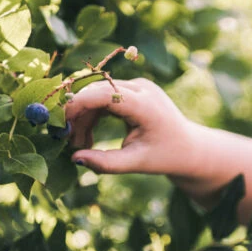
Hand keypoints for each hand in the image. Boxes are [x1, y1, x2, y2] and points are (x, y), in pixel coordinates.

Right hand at [65, 78, 197, 175]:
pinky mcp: (135, 91)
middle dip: (78, 115)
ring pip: (99, 94)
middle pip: (97, 92)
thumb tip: (75, 159)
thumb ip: (106, 163)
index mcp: (145, 105)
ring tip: (81, 145)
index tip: (62, 127)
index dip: (77, 106)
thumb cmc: (166, 156)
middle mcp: (142, 88)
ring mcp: (139, 87)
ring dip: (85, 117)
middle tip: (70, 143)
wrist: (189, 148)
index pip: (103, 94)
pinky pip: (106, 97)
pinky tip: (90, 136)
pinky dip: (95, 115)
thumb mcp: (137, 163)